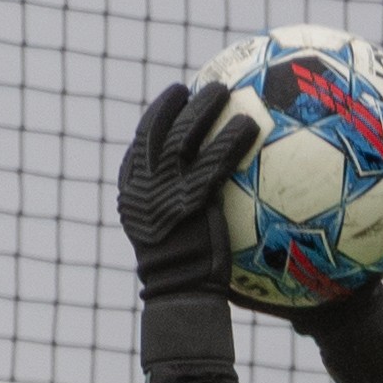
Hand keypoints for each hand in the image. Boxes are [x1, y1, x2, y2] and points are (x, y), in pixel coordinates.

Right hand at [115, 78, 253, 303]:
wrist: (180, 296)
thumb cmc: (184, 273)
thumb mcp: (172, 236)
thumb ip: (180, 205)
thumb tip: (208, 189)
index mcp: (132, 193)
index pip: (140, 145)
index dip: (156, 117)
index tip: (173, 98)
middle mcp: (142, 188)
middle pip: (156, 132)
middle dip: (174, 104)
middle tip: (197, 86)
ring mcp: (163, 192)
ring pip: (181, 138)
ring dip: (202, 109)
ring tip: (222, 90)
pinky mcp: (189, 201)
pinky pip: (213, 161)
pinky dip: (230, 140)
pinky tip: (249, 126)